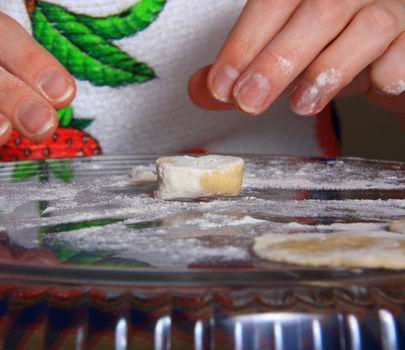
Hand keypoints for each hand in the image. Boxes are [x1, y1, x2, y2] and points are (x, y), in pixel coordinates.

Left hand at [189, 0, 404, 114]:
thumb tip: (202, 89)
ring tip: (301, 105)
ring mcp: (392, 2)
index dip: (243, 43)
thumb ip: (244, 68)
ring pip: (367, 24)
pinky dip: (393, 66)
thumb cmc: (333, 47)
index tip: (221, 86)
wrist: (395, 49)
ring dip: (329, 69)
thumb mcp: (285, 56)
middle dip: (276, 60)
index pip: (271, 1)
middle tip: (248, 102)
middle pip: (317, 10)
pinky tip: (379, 83)